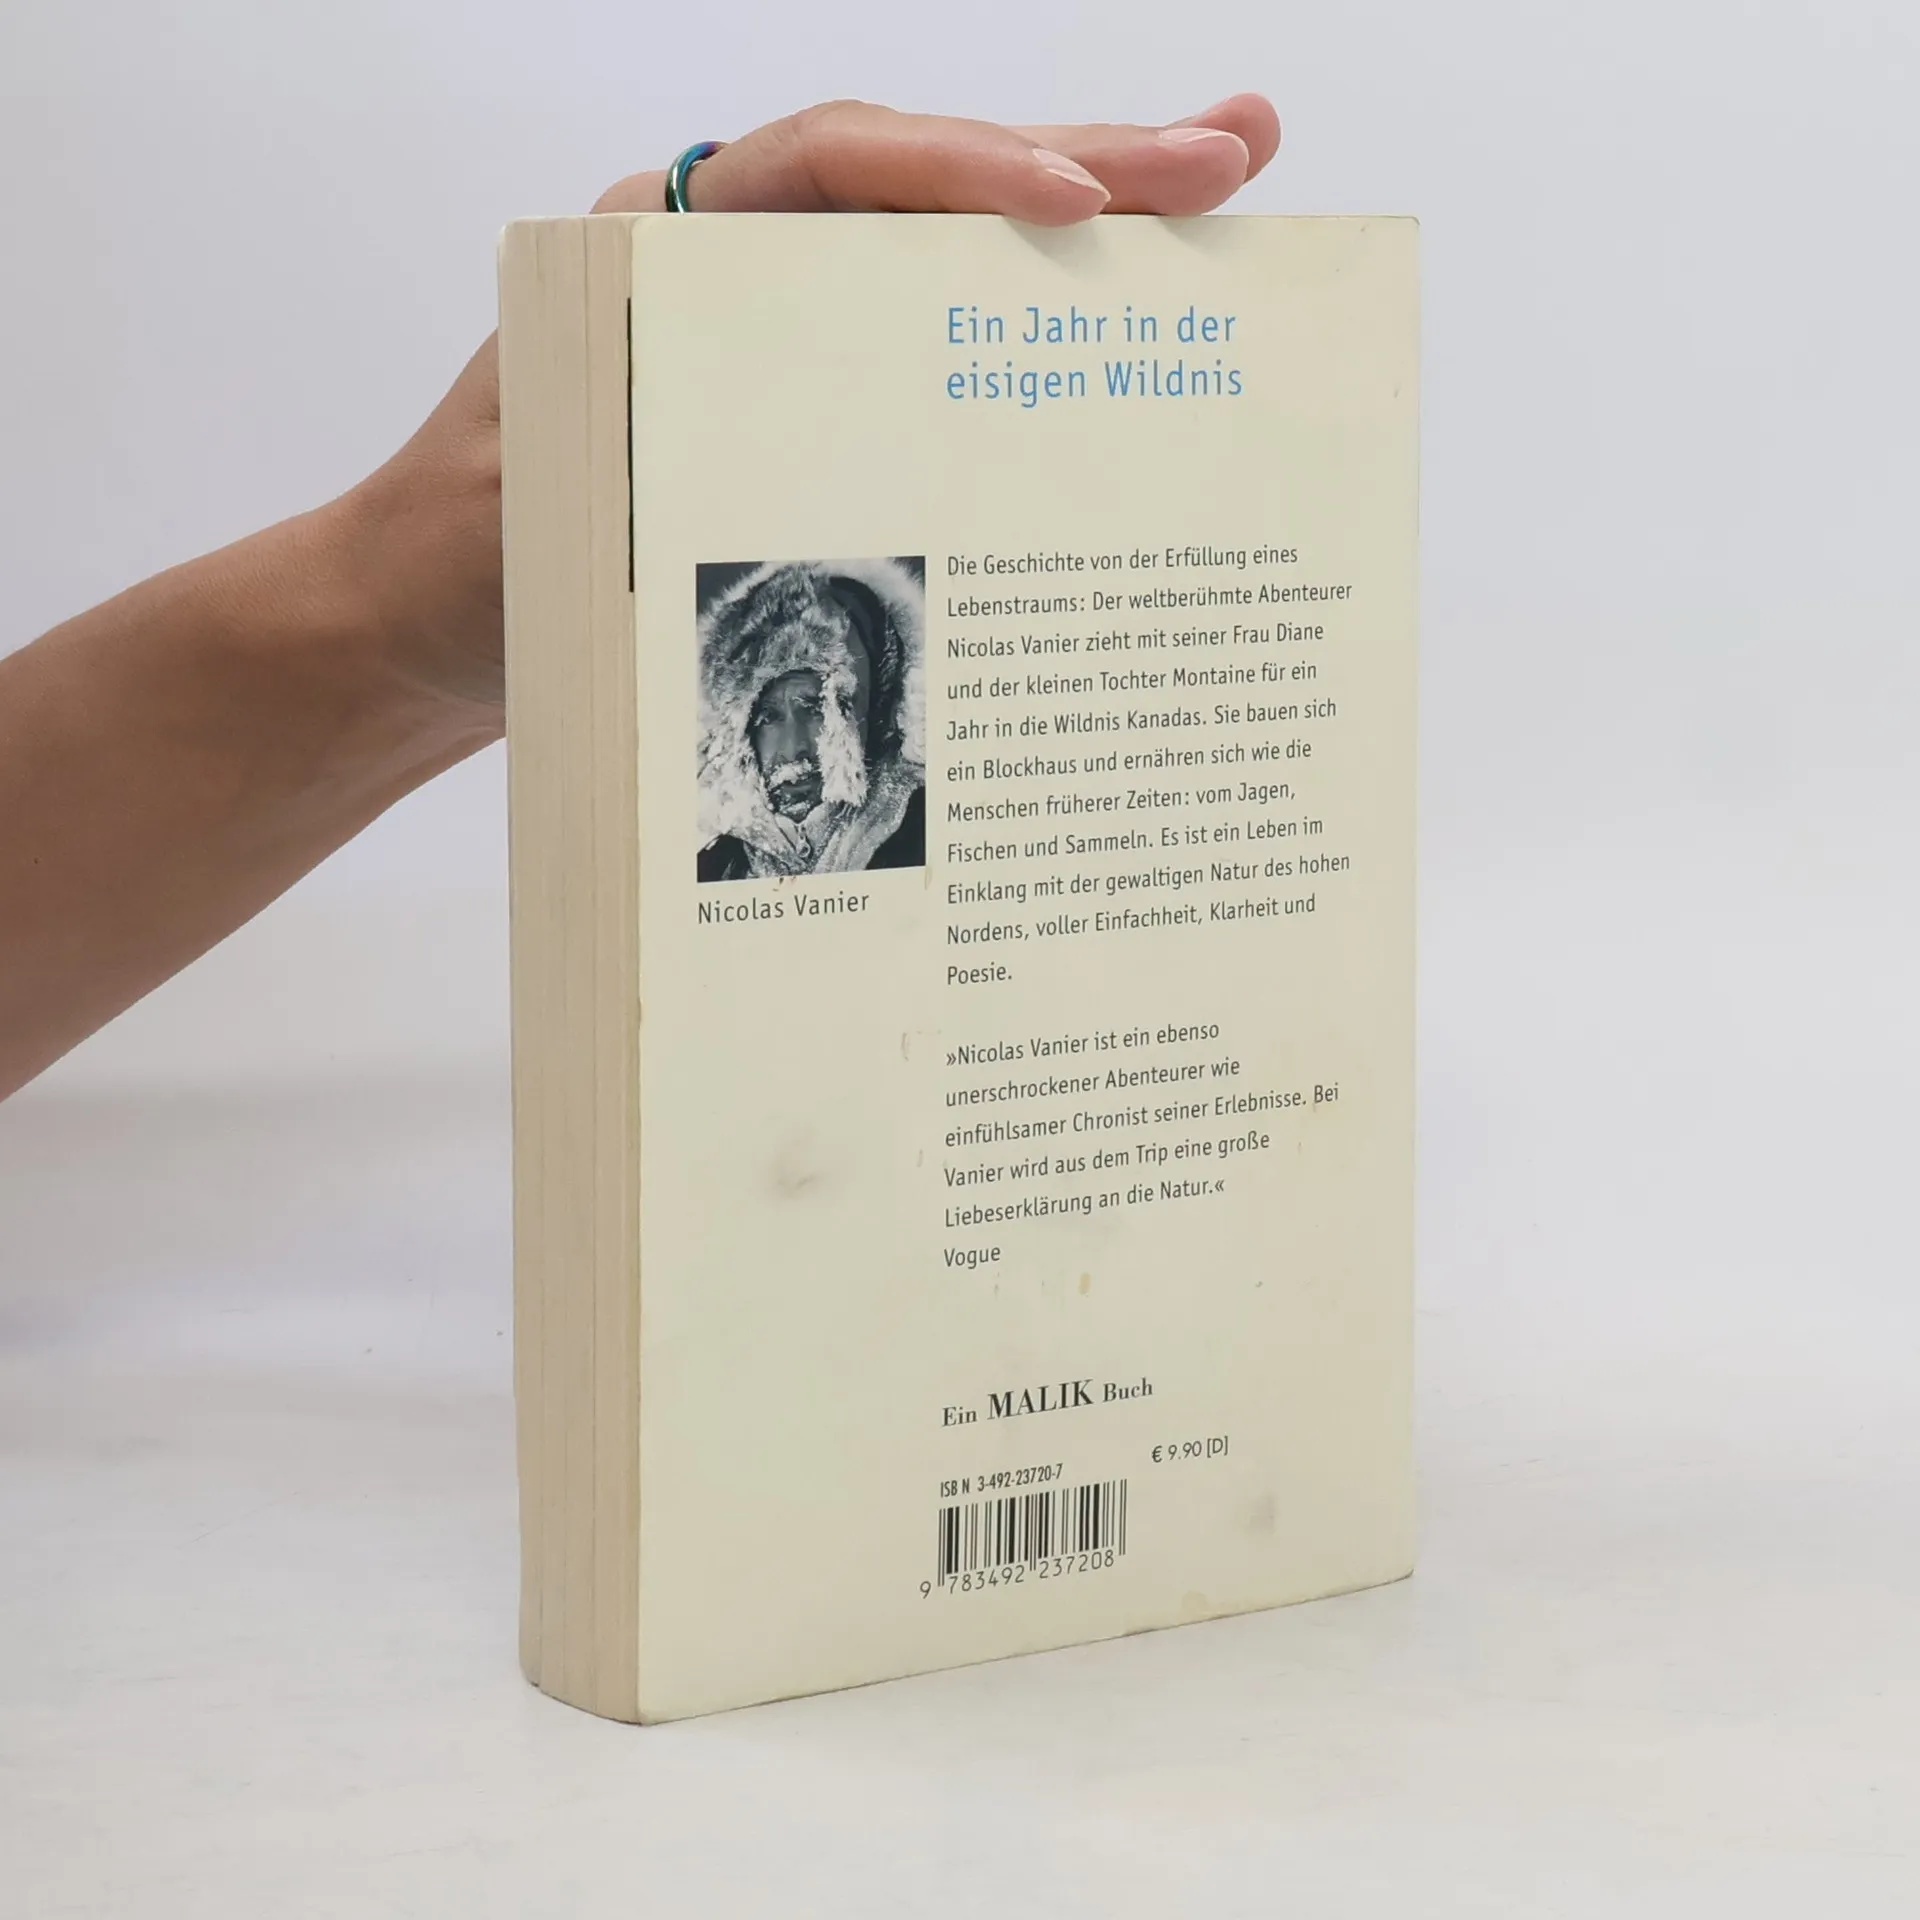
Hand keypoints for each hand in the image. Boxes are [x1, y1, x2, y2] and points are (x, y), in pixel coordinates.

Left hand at [344, 96, 1280, 732]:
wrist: (420, 631)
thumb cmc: (461, 566)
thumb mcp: (540, 508)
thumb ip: (642, 458)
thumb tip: (777, 462)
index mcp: (664, 251)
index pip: (832, 166)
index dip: (960, 174)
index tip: (1077, 205)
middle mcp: (736, 275)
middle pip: (926, 192)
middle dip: (1085, 165)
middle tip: (1233, 151)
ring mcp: (783, 346)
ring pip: (951, 269)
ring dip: (1091, 238)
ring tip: (1227, 199)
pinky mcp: (815, 424)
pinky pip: (939, 366)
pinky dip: (1038, 351)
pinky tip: (1132, 341)